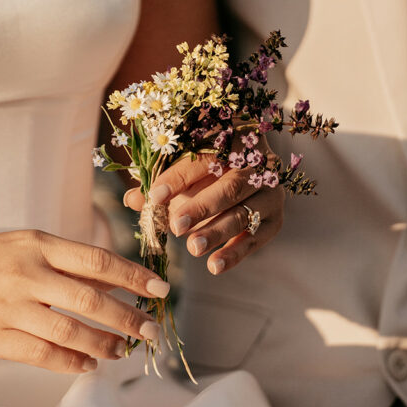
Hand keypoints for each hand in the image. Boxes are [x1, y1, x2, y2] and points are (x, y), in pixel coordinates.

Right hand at [0, 231, 170, 372]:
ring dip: (104, 345)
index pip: (98, 261)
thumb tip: (114, 280)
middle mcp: (26, 273)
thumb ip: (63, 260)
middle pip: (91, 299)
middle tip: (151, 330)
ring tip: (122, 351)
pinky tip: (88, 366)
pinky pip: (42, 356)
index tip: (160, 289)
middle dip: (128, 318)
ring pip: (70, 332)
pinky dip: (71, 363)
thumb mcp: (20, 244)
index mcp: (37, 244)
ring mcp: (9, 307)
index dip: (134, 277)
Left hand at [123, 151, 284, 274]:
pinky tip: (214, 265)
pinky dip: (235, 253)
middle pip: (231, 186)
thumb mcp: (183, 171)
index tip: (155, 196)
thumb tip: (132, 200)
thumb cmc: (205, 170)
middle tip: (175, 226)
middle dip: (202, 207)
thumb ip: (159, 186)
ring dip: (217, 232)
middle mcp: (259, 164)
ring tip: (193, 248)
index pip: (206, 158)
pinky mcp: (275, 219)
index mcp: (233, 141)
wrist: (245, 174)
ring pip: (245, 213)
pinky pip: (256, 237)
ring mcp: (270, 192)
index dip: (179, 177)